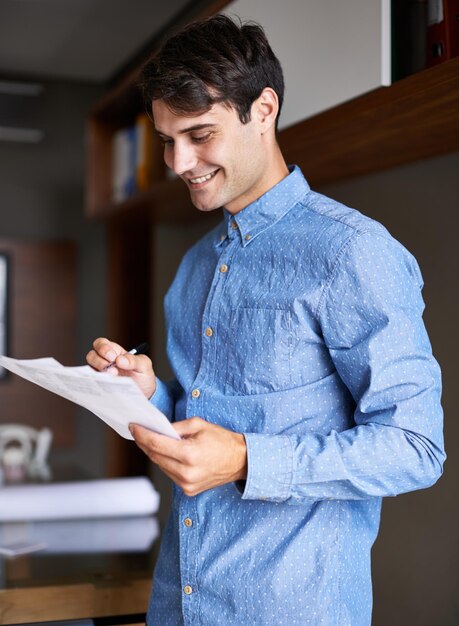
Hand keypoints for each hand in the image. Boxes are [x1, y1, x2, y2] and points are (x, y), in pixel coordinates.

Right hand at [86, 337, 155, 398]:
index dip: (103, 348)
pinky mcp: (101, 384)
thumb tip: (119, 359)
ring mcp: (102, 373)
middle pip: (92, 355)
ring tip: (113, 377)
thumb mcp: (144, 365)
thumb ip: (134, 360)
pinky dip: (97, 382)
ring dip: (99, 372)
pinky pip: (93, 382)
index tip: (112, 357)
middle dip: (99, 360)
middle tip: (112, 369)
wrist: (145, 393)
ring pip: (90, 368)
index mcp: (115, 352)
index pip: (101, 343)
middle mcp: (105, 361)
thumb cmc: (143, 375)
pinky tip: (107, 385)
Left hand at [129, 418, 247, 495]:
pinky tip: (168, 454)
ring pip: (160, 466)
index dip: (142, 435)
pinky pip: (170, 474)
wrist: (241, 461)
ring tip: (152, 441)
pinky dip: (166, 463)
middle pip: (155, 456)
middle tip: (139, 432)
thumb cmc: (222, 440)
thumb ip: (176, 427)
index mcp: (189, 454)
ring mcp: (186, 484)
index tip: (133, 427)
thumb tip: (157, 429)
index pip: (156, 444)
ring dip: (154, 453)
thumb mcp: (199, 425)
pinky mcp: (188, 490)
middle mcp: (186, 472)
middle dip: (145, 443)